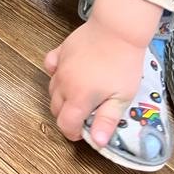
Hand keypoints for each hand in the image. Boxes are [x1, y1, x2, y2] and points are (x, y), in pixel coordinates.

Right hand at [44, 17, 144, 146]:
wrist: (117, 30)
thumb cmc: (123, 63)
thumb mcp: (122, 97)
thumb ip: (107, 120)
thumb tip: (97, 143)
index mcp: (79, 98)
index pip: (65, 124)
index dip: (73, 133)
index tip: (85, 133)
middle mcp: (64, 84)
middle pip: (56, 109)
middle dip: (67, 117)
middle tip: (85, 115)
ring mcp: (60, 66)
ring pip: (52, 90)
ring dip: (62, 99)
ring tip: (80, 97)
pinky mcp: (61, 51)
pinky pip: (50, 67)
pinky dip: (55, 75)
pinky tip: (67, 74)